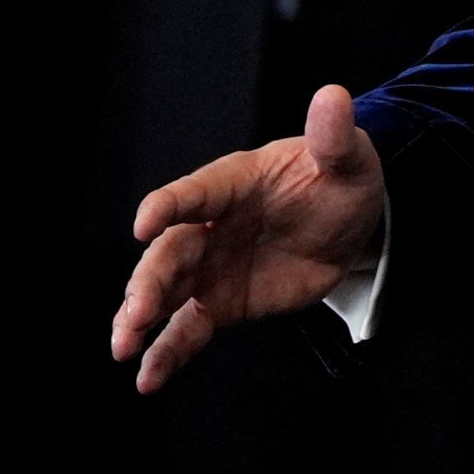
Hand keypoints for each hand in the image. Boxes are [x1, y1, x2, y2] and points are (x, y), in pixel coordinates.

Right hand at [111, 83, 387, 395]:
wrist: (350, 225)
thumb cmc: (340, 180)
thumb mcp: (347, 159)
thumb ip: (333, 136)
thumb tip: (335, 94)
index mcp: (230, 183)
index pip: (193, 193)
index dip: (169, 205)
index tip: (146, 221)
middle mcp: (208, 226)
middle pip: (168, 254)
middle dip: (148, 283)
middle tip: (134, 314)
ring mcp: (208, 268)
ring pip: (166, 294)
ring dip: (139, 319)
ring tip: (122, 348)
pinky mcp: (219, 303)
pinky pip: (186, 330)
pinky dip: (165, 354)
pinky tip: (146, 379)